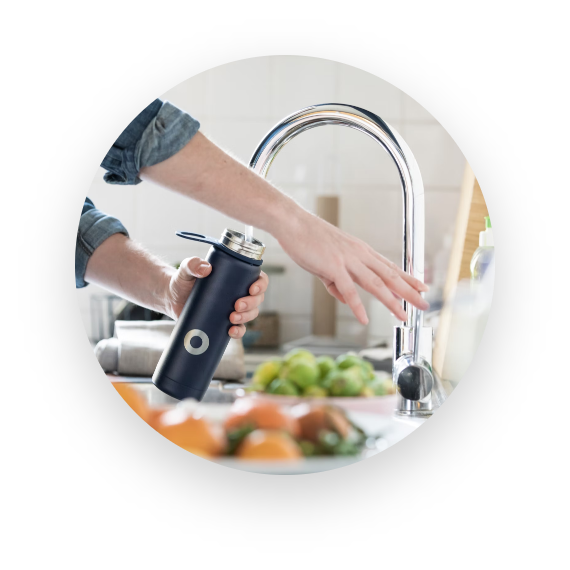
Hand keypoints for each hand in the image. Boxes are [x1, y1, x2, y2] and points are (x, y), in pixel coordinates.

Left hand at [164, 257, 268, 337]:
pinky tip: (231, 331)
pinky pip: (239, 329)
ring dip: (246, 317)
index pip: (259, 278)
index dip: (261, 285)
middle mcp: (239, 292)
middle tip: (237, 305)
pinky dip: (238, 332)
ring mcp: (233, 309)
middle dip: (251, 304)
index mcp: (237, 277)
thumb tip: (205, 268)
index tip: (252, 289)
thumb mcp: (186, 269)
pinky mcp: (225, 322)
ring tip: (232, 318)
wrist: (172, 298)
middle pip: (257, 299)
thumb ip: (192, 264)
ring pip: (251, 314)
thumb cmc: (182, 280)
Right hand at [277, 212, 428, 323]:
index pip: (389, 266)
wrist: (293, 223)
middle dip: (409, 291)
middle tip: (424, 303)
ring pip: (376, 284)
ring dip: (392, 301)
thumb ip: (337, 283)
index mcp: (360, 251)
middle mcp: (359, 254)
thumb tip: (345, 299)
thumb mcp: (327, 263)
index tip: (421, 286)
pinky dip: (357, 306)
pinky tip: (364, 318)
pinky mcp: (333, 266)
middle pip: (390, 276)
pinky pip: (348, 290)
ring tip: (403, 315)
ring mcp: (348, 260)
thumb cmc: (308, 239)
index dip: (407, 278)